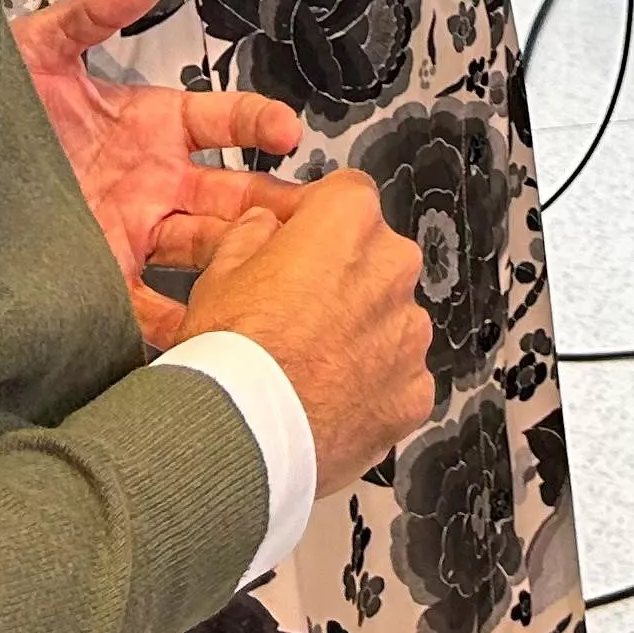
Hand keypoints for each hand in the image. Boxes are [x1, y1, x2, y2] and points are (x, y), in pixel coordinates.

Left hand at [8, 0, 304, 346]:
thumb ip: (98, 10)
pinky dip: (183, 322)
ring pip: (210, 252)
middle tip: (314, 223)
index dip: (262, 123)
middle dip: (276, 208)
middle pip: (236, 196)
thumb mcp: (40, 48)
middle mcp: (154, 184)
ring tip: (275, 281)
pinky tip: (208, 333)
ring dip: (244, 264)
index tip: (288, 132)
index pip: (228, 122)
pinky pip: (154, 308)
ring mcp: (133, 234)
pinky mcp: (102, 280)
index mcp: (153, 126)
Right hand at [173, 169, 439, 482]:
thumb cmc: (228, 354)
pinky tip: (330, 401)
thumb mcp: (218, 274)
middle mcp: (391, 267)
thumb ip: (252, 235)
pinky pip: (398, 376)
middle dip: (342, 278)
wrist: (240, 437)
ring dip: (361, 333)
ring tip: (310, 365)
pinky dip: (373, 386)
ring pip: (389, 319)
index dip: (315, 220)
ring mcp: (409, 332)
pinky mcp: (415, 390)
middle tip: (296, 313)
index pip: (346, 196)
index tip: (295, 243)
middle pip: (373, 257)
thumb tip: (266, 226)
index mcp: (347, 223)